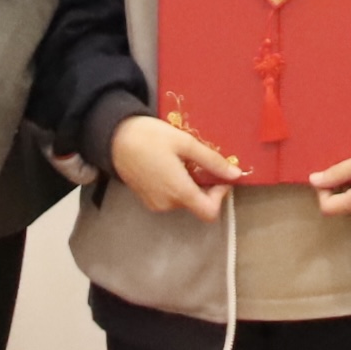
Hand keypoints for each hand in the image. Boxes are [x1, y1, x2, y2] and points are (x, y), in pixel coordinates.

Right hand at [110, 115, 243, 219]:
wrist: (114, 138)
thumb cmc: (151, 137)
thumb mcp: (185, 143)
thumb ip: (211, 161)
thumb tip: (236, 175)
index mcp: (179, 192)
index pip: (209, 213)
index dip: (220, 196)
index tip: (218, 175)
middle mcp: (167, 204)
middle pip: (197, 203)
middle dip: (204, 184)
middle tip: (198, 159)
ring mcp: (155, 204)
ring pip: (184, 200)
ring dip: (189, 183)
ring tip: (181, 159)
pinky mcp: (147, 199)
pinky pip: (170, 197)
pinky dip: (176, 184)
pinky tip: (168, 164)